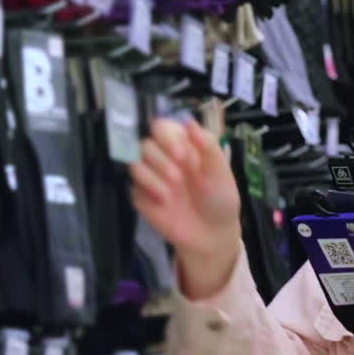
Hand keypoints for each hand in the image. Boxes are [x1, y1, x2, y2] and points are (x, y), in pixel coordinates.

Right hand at [130, 118, 242, 298]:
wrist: (212, 234)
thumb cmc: (219, 198)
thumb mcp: (220, 171)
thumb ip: (207, 144)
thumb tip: (188, 120)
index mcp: (182, 146)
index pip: (161, 127)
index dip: (166, 137)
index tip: (182, 155)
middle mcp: (163, 158)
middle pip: (145, 143)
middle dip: (161, 159)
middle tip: (178, 177)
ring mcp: (151, 178)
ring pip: (135, 162)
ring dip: (154, 175)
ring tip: (172, 191)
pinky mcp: (142, 197)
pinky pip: (133, 186)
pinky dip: (149, 191)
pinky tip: (165, 202)